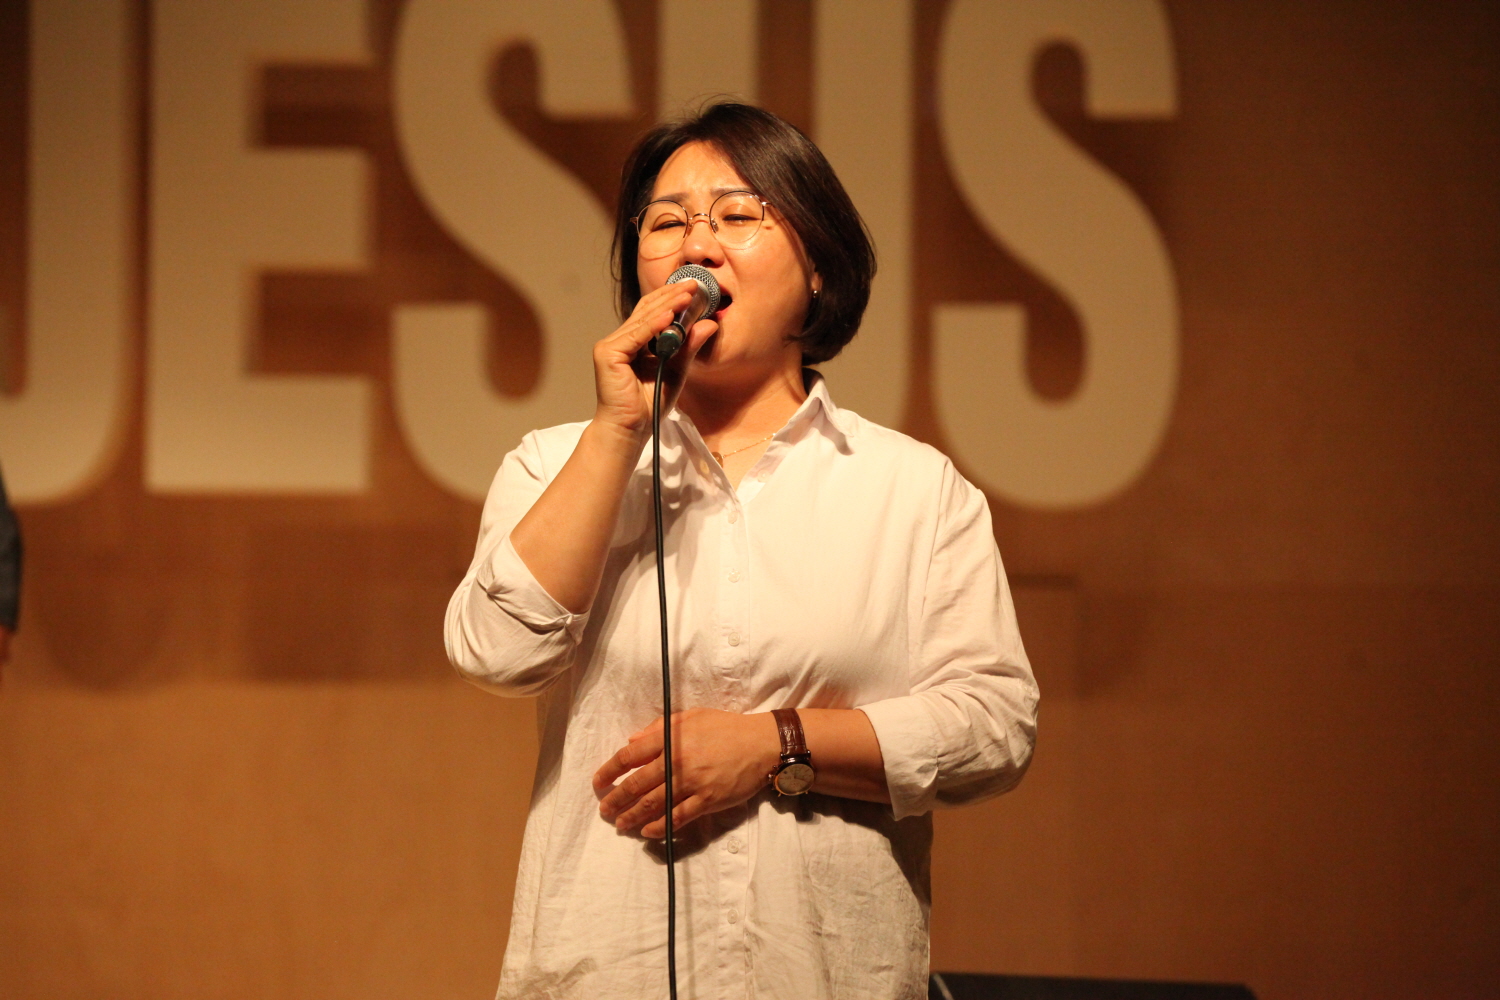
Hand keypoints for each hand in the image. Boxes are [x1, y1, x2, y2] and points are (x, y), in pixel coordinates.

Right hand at [591, 280, 717, 434]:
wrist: (630, 430)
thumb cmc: (649, 406)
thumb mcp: (676, 371)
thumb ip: (689, 348)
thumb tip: (710, 324)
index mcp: (633, 343)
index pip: (653, 314)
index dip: (673, 300)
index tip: (696, 290)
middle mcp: (620, 340)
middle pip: (647, 311)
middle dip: (672, 297)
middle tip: (695, 284)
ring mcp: (611, 345)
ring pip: (643, 319)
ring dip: (667, 305)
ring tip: (688, 294)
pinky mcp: (607, 354)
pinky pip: (635, 335)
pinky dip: (654, 325)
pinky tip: (671, 314)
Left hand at [593, 708, 780, 838]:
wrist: (761, 744)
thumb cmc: (725, 728)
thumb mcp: (691, 717)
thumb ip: (659, 728)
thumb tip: (632, 741)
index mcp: (670, 738)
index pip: (629, 756)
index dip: (609, 770)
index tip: (597, 782)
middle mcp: (676, 761)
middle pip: (636, 785)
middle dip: (615, 799)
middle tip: (604, 810)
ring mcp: (691, 783)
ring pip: (653, 804)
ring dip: (632, 817)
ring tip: (620, 825)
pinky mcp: (707, 801)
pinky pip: (677, 818)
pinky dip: (659, 827)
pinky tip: (648, 833)